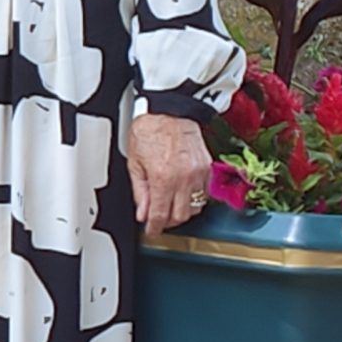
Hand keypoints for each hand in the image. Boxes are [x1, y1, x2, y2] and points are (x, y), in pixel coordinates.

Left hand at [128, 112, 209, 233]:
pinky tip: (182, 192)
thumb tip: (142, 212)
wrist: (170, 110)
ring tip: (170, 205)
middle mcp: (183, 178)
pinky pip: (204, 193)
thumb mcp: (134, 162)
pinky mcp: (207, 167)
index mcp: (162, 178)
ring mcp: (198, 173)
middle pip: (181, 216)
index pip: (160, 215)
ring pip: (195, 207)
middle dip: (168, 221)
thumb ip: (139, 191)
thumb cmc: (150, 129)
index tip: (151, 231)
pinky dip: (193, 197)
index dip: (155, 228)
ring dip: (182, 211)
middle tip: (159, 218)